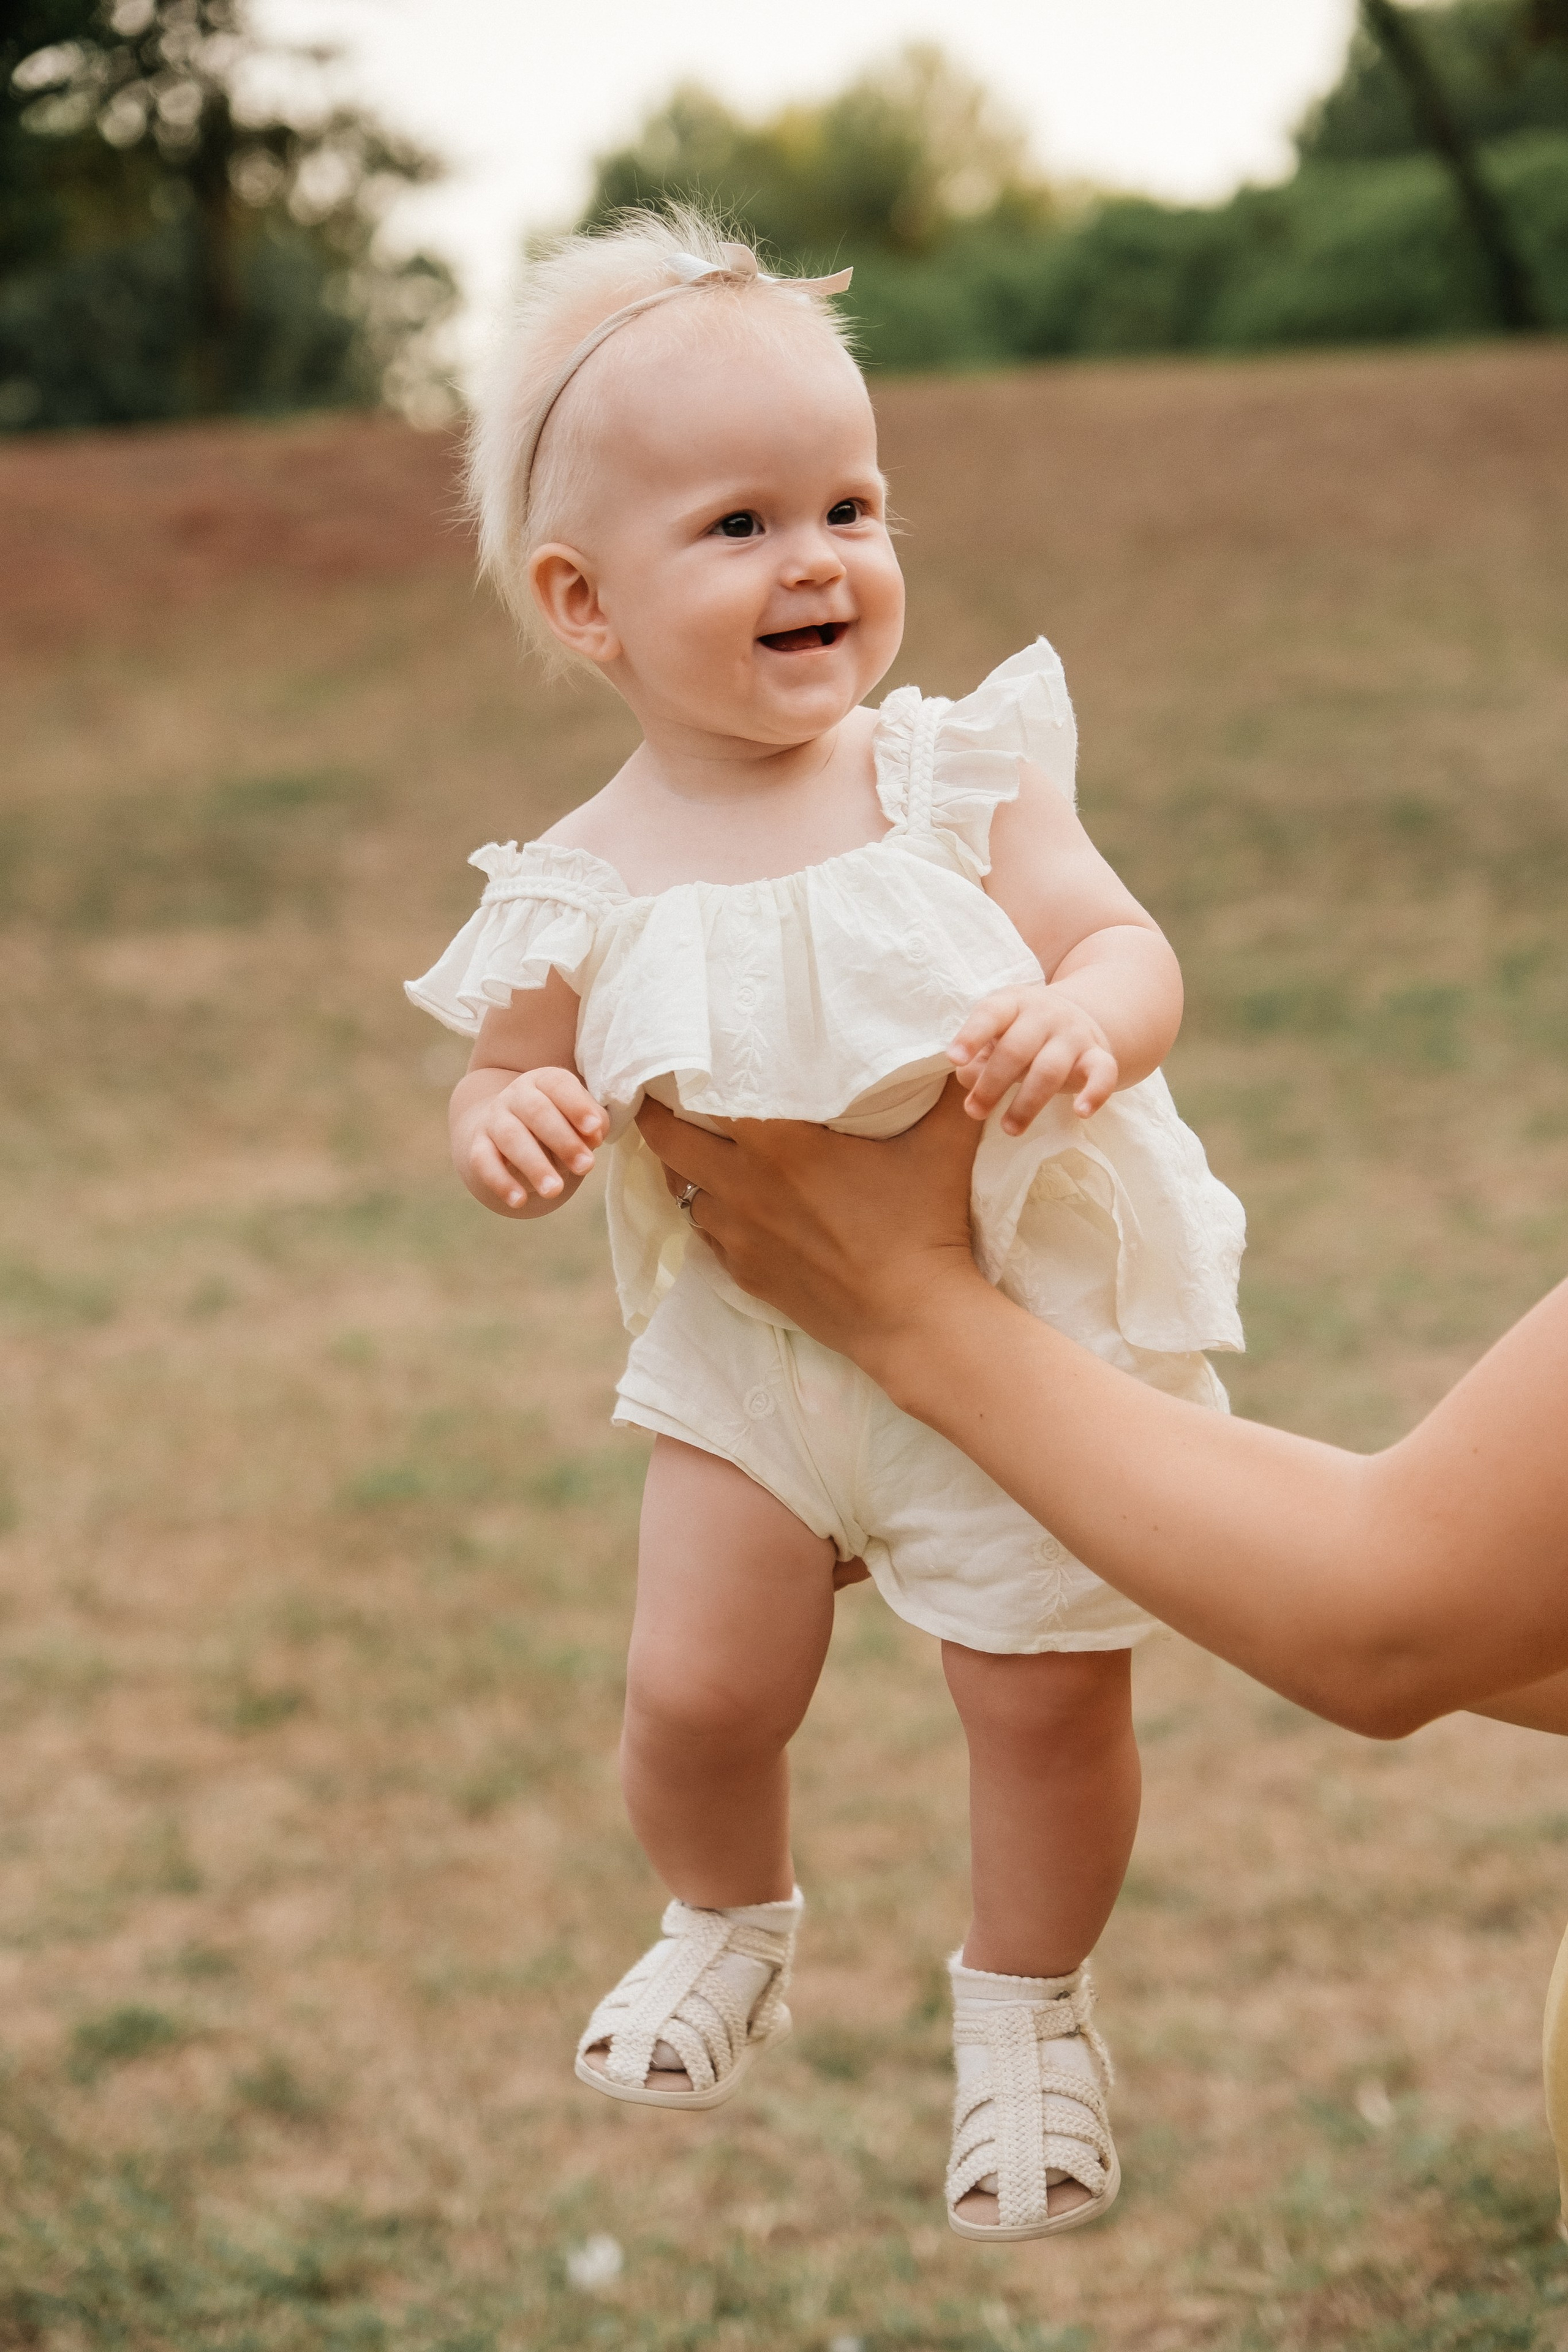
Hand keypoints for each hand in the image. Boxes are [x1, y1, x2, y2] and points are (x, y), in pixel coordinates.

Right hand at [456, 1066, 606, 1211]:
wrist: (506, 1130)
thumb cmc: (556, 1124)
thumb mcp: (578, 1118)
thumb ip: (594, 1123)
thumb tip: (593, 1136)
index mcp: (543, 1081)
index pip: (558, 1085)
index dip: (577, 1106)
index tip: (595, 1129)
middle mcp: (516, 1095)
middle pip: (536, 1111)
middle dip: (563, 1140)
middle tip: (586, 1166)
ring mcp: (494, 1119)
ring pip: (511, 1138)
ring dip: (534, 1165)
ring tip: (554, 1190)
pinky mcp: (478, 1145)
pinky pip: (484, 1162)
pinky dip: (500, 1182)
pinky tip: (519, 1201)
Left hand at [635, 1081, 985, 1368]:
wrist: (913, 1318)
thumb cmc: (926, 1225)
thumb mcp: (946, 1144)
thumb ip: (952, 1089)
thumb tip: (966, 1050)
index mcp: (780, 1143)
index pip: (701, 1095)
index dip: (682, 1075)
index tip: (680, 1059)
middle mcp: (744, 1184)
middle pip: (666, 1140)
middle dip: (657, 1116)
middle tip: (664, 1098)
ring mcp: (739, 1233)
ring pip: (682, 1188)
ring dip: (684, 1167)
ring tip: (698, 1148)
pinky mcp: (744, 1272)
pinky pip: (706, 1232)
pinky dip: (709, 1212)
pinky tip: (730, 1202)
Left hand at [947, 983, 1118, 1130]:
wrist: (1079, 1015)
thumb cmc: (1022, 1033)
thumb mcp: (995, 1036)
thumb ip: (977, 1058)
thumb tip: (970, 1081)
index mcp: (1013, 1003)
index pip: (991, 1014)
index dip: (972, 1036)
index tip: (955, 1059)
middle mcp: (1045, 1014)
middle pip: (1016, 1049)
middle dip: (992, 1084)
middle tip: (975, 1111)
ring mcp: (1073, 1034)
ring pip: (1050, 1070)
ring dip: (1027, 1103)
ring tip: (1008, 1128)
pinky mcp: (1098, 1055)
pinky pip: (1103, 1073)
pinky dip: (1095, 1093)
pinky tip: (1081, 1112)